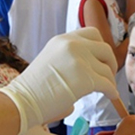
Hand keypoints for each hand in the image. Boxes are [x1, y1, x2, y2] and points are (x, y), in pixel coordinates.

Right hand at [0, 28, 118, 133]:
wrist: (23, 100)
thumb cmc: (33, 87)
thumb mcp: (50, 58)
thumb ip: (69, 56)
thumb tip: (91, 65)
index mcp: (63, 39)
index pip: (93, 34)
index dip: (99, 48)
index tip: (99, 60)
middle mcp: (73, 45)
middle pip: (105, 49)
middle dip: (109, 63)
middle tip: (107, 75)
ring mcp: (80, 60)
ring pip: (107, 70)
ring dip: (109, 81)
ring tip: (105, 90)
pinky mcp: (86, 78)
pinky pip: (108, 84)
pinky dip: (112, 92)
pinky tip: (110, 97)